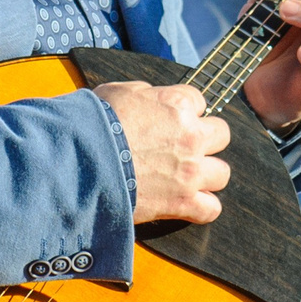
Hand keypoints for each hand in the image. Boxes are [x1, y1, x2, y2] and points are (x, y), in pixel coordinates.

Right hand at [96, 81, 228, 225]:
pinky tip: (187, 204)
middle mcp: (191, 136)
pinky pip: (211, 209)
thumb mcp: (117, 92)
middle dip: (204, 139)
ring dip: (206, 175)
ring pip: (222, 173)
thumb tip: (152, 99)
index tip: (170, 122)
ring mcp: (190, 171)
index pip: (199, 101)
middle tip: (183, 148)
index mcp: (177, 105)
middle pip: (221, 134)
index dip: (184, 112)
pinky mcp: (182, 203)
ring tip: (186, 177)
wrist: (79, 162)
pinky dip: (201, 208)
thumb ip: (145, 94)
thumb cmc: (93, 125)